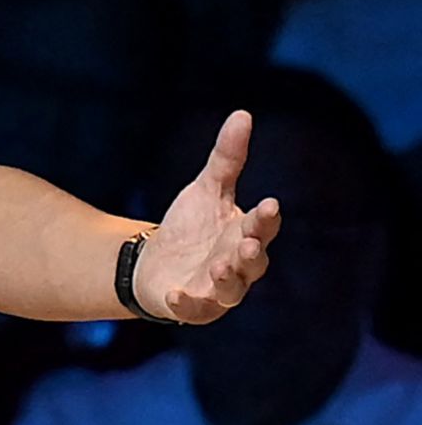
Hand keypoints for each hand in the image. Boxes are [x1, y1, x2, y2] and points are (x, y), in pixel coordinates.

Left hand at [135, 110, 281, 324]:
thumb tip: (243, 114)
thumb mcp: (206, 189)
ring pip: (230, 289)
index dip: (266, 218)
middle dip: (251, 252)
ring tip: (217, 267)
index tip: (270, 203)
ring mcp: (217, 289)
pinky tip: (177, 295)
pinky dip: (188, 303)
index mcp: (245, 234)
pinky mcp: (192, 306)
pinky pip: (193, 309)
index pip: (261, 226)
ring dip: (227, 280)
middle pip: (253, 260)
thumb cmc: (190, 226)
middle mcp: (237, 264)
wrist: (155, 262)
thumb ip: (227, 159)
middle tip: (246, 242)